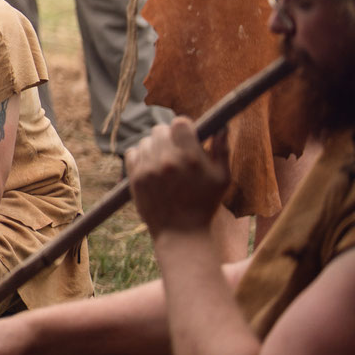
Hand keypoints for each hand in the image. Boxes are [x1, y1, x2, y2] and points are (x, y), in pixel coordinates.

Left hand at [128, 117, 230, 234]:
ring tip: (165, 163)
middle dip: (169, 137)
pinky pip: (132, 152)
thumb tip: (222, 126)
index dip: (184, 127)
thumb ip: (222, 149)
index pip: (180, 122)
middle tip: (176, 151)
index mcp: (192, 157)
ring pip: (146, 141)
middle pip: (161, 129)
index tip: (187, 136)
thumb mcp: (222, 178)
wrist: (181, 232)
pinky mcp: (135, 178)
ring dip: (155, 148)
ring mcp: (149, 169)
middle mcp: (168, 160)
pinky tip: (151, 168)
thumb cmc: (205, 203)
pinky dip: (141, 157)